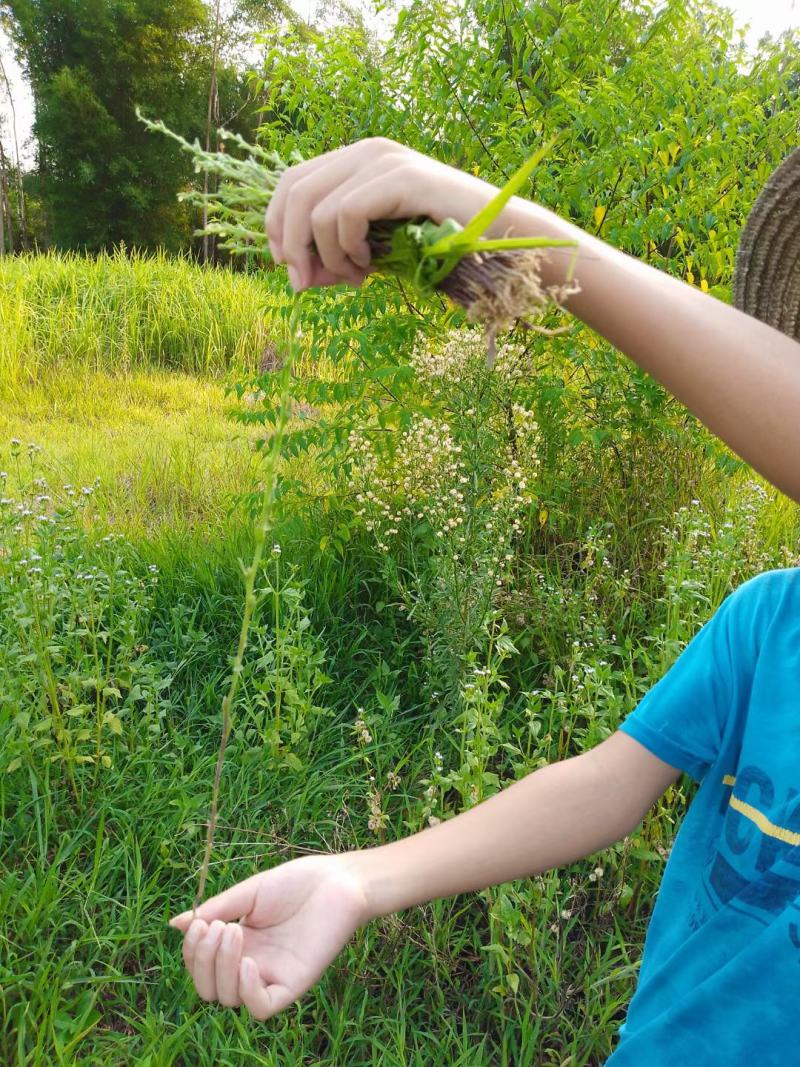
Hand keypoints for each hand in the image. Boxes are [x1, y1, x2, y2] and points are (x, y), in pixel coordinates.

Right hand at [169, 854, 370, 1018]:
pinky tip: (249, 962)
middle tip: (216, 927)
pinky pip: (262, 1007)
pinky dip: (247, 991)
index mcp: (239, 944)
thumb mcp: (249, 893)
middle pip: (209, 988)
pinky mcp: (293, 984)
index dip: (192, 951)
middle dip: (202, 961)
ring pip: (229, 999)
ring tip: (234, 931)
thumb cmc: (297, 882)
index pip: (201, 965)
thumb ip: (216, 910)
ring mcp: (271, 976)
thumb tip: (175, 925)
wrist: (339, 880)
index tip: (199, 923)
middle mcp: (251, 964)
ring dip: (221, 968)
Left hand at [265, 137, 498, 291]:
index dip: (277, 226)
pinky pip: (346, 213)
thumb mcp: (377, 254)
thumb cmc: (440, 246)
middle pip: (294, 192)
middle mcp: (366, 151)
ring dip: (329, 256)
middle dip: (291, 246)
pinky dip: (348, 247)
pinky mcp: (401, 177)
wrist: (498, 239)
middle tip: (305, 284)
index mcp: (357, 162)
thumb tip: (298, 278)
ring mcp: (384, 160)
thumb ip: (336, 260)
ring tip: (356, 276)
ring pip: (316, 208)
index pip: (292, 182)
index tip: (289, 268)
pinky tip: (369, 264)